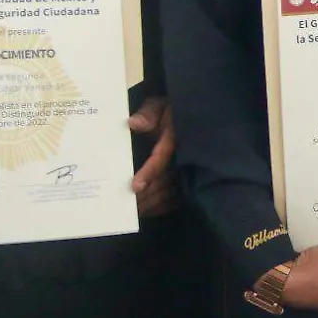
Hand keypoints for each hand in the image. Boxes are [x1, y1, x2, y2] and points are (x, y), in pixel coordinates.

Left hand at [129, 97, 178, 217]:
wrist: (187, 115)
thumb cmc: (167, 111)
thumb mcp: (158, 106)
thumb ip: (148, 114)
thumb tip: (133, 123)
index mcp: (174, 137)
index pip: (161, 157)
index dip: (149, 173)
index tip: (135, 187)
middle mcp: (183, 155)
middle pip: (165, 179)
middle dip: (148, 194)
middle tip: (128, 207)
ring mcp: (188, 167)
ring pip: (172, 190)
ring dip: (154, 202)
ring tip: (136, 212)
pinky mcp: (188, 176)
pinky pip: (179, 195)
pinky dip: (165, 204)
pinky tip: (151, 211)